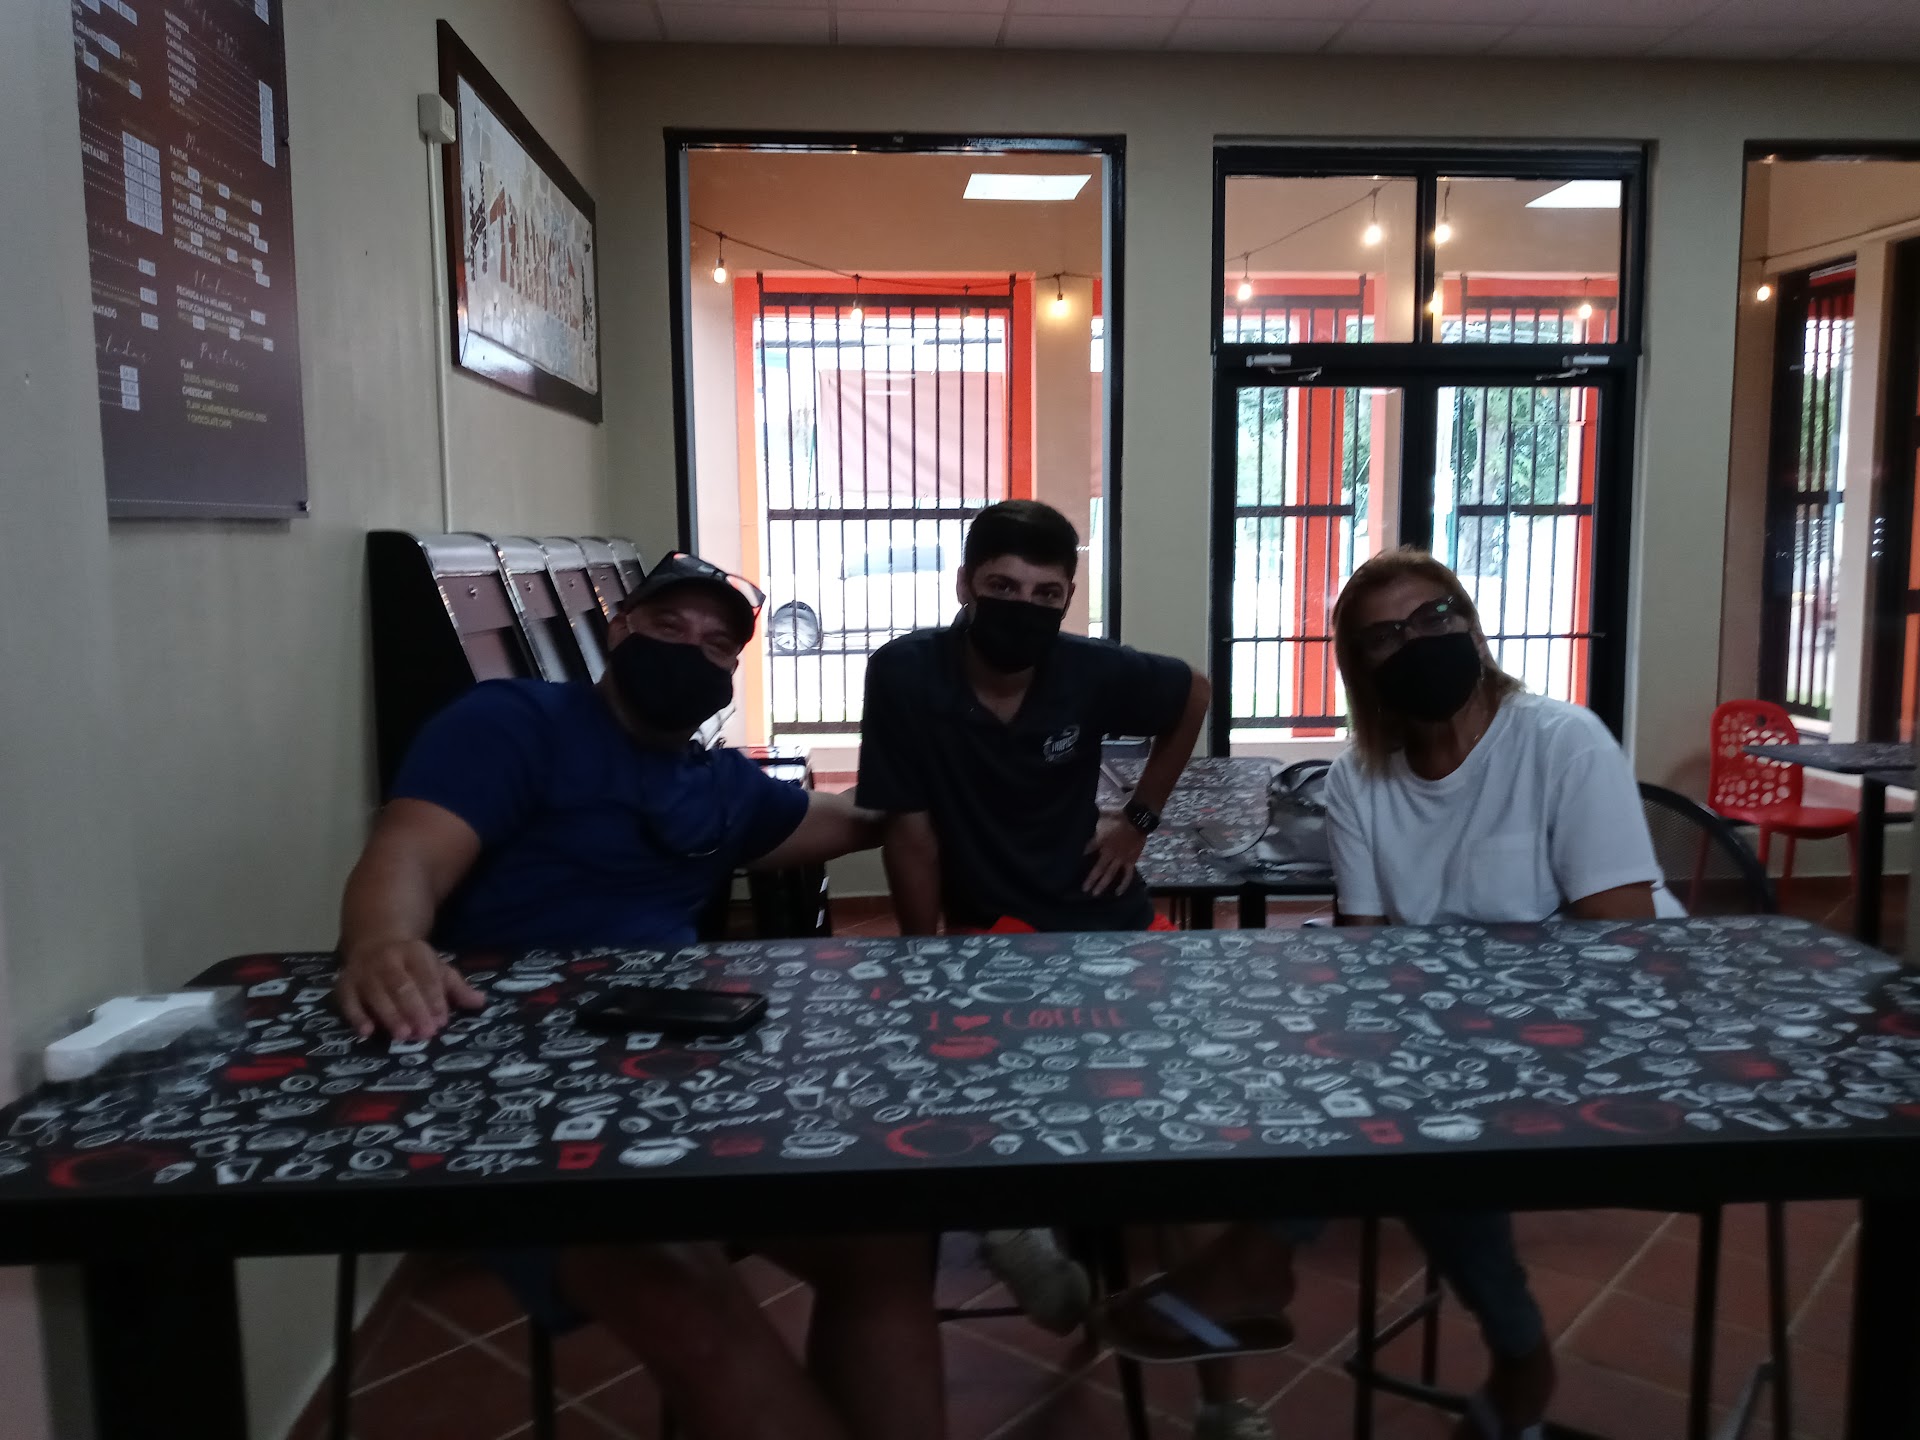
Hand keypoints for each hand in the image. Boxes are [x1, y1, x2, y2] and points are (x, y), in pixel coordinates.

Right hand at [336, 938, 484, 1041]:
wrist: (374, 941)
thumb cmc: (412, 963)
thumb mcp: (436, 968)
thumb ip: (456, 987)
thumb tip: (480, 1002)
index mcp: (415, 952)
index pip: (426, 976)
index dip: (434, 999)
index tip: (442, 1021)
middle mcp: (388, 959)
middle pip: (401, 985)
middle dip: (414, 1010)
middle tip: (425, 1033)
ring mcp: (364, 971)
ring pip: (377, 993)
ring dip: (390, 1015)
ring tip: (403, 1035)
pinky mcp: (345, 983)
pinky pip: (348, 1000)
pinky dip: (356, 1015)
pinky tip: (367, 1031)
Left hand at [1083, 812, 1147, 896]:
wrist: (1137, 819)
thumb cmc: (1118, 816)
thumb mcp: (1101, 816)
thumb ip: (1092, 820)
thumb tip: (1082, 817)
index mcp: (1101, 841)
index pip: (1087, 851)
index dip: (1079, 857)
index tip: (1071, 865)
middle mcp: (1109, 853)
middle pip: (1098, 868)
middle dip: (1090, 879)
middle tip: (1084, 889)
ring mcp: (1120, 859)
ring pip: (1110, 874)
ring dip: (1102, 884)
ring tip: (1095, 894)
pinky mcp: (1131, 861)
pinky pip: (1127, 875)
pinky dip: (1123, 885)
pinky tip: (1117, 893)